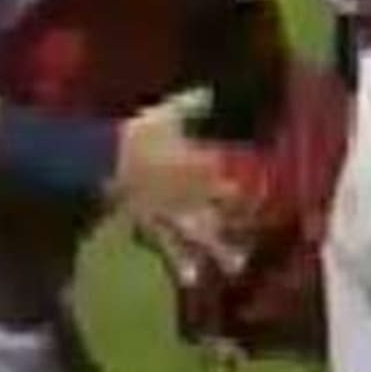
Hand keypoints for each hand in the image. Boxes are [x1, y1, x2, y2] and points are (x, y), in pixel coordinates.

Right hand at [111, 89, 245, 269]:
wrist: (105, 158)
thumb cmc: (136, 134)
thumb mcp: (165, 115)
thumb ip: (190, 105)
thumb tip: (207, 92)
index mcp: (201, 164)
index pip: (232, 177)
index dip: (249, 187)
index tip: (266, 194)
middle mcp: (194, 192)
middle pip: (223, 210)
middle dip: (242, 222)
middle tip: (262, 235)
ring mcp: (174, 211)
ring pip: (202, 234)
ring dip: (220, 250)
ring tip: (237, 266)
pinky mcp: (153, 225)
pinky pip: (169, 246)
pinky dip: (181, 262)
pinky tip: (191, 279)